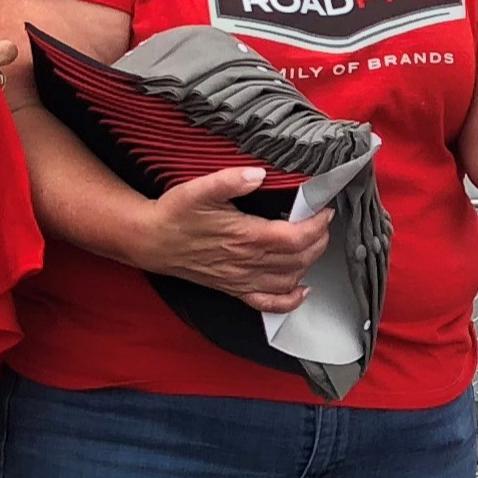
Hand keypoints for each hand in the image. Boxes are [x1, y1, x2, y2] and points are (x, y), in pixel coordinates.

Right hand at [128, 165, 330, 312]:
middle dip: (319, 242)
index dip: (317, 226)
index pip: (295, 237)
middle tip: (323, 224)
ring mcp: (241, 279)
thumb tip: (258, 174)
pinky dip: (289, 301)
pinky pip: (267, 303)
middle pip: (299, 259)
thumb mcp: (199, 189)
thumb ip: (230, 180)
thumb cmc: (175, 213)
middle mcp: (247, 262)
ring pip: (289, 280)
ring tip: (315, 244)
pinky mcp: (234, 289)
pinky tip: (301, 290)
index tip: (325, 211)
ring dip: (309, 264)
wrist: (151, 241)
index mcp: (245, 236)